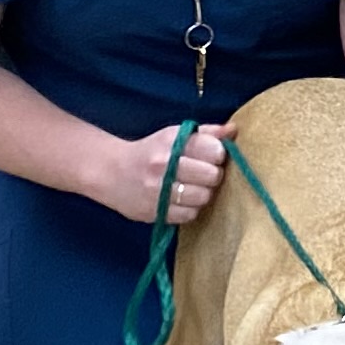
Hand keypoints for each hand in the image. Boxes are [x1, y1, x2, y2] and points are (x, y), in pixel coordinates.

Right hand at [100, 118, 230, 227]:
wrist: (111, 172)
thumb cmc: (151, 152)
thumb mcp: (174, 136)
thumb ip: (206, 133)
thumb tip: (233, 130)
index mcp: (172, 143)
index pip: (213, 150)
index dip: (218, 155)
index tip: (214, 156)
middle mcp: (164, 166)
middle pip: (211, 176)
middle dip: (213, 176)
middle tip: (205, 175)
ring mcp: (157, 191)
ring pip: (202, 198)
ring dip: (203, 194)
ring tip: (195, 188)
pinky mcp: (153, 212)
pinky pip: (188, 215)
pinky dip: (190, 209)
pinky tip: (183, 201)